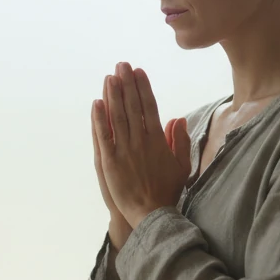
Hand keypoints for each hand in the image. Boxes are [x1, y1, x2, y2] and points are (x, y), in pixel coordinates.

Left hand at [92, 62, 191, 230]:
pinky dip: (100, 118)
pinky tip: (97, 103)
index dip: (143, 87)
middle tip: (122, 65)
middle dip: (127, 84)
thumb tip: (179, 118)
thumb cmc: (167, 191)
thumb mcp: (182, 165)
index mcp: (158, 140)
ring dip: (113, 95)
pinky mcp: (109, 161)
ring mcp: (124, 150)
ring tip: (110, 76)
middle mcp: (141, 141)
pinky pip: (103, 135)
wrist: (151, 214)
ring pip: (117, 116)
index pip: (150, 107)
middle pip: (132, 106)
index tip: (139, 72)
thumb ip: (181, 141)